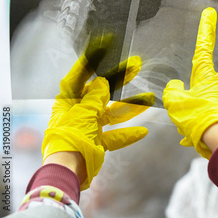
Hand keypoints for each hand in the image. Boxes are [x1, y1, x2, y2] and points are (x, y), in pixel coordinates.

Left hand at [42, 36, 154, 189]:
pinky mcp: (98, 142)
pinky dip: (128, 134)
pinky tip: (143, 131)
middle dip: (118, 79)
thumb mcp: (84, 112)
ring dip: (130, 107)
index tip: (101, 47)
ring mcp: (89, 128)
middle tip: (135, 66)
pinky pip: (116, 136)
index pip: (78, 77)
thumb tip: (103, 81)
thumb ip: (96, 96)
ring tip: (150, 99)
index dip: (88, 62)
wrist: (69, 170)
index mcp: (68, 103)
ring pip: (113, 113)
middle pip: (101, 92)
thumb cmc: (71, 138)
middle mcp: (78, 112)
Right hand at [162, 7, 217, 158]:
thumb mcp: (176, 105)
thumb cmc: (200, 119)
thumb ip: (173, 92)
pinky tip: (214, 136)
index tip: (210, 13)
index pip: (203, 48)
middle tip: (193, 119)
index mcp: (206, 76)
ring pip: (216, 104)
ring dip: (208, 115)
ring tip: (203, 131)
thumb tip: (176, 87)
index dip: (205, 29)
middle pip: (206, 88)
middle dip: (199, 102)